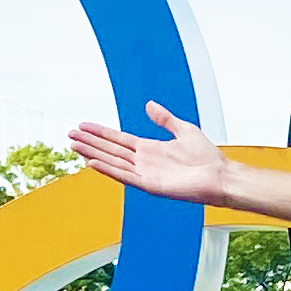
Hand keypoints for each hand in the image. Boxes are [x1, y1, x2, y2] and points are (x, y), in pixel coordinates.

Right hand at [64, 105, 227, 204]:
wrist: (220, 176)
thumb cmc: (207, 158)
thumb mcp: (184, 129)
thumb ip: (165, 119)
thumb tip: (149, 105)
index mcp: (150, 149)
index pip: (118, 139)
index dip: (101, 132)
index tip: (84, 126)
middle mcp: (144, 162)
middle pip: (110, 150)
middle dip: (90, 142)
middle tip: (70, 135)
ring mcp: (145, 174)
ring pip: (113, 162)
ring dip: (93, 154)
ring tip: (75, 146)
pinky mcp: (150, 185)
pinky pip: (125, 177)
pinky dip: (109, 170)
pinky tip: (93, 163)